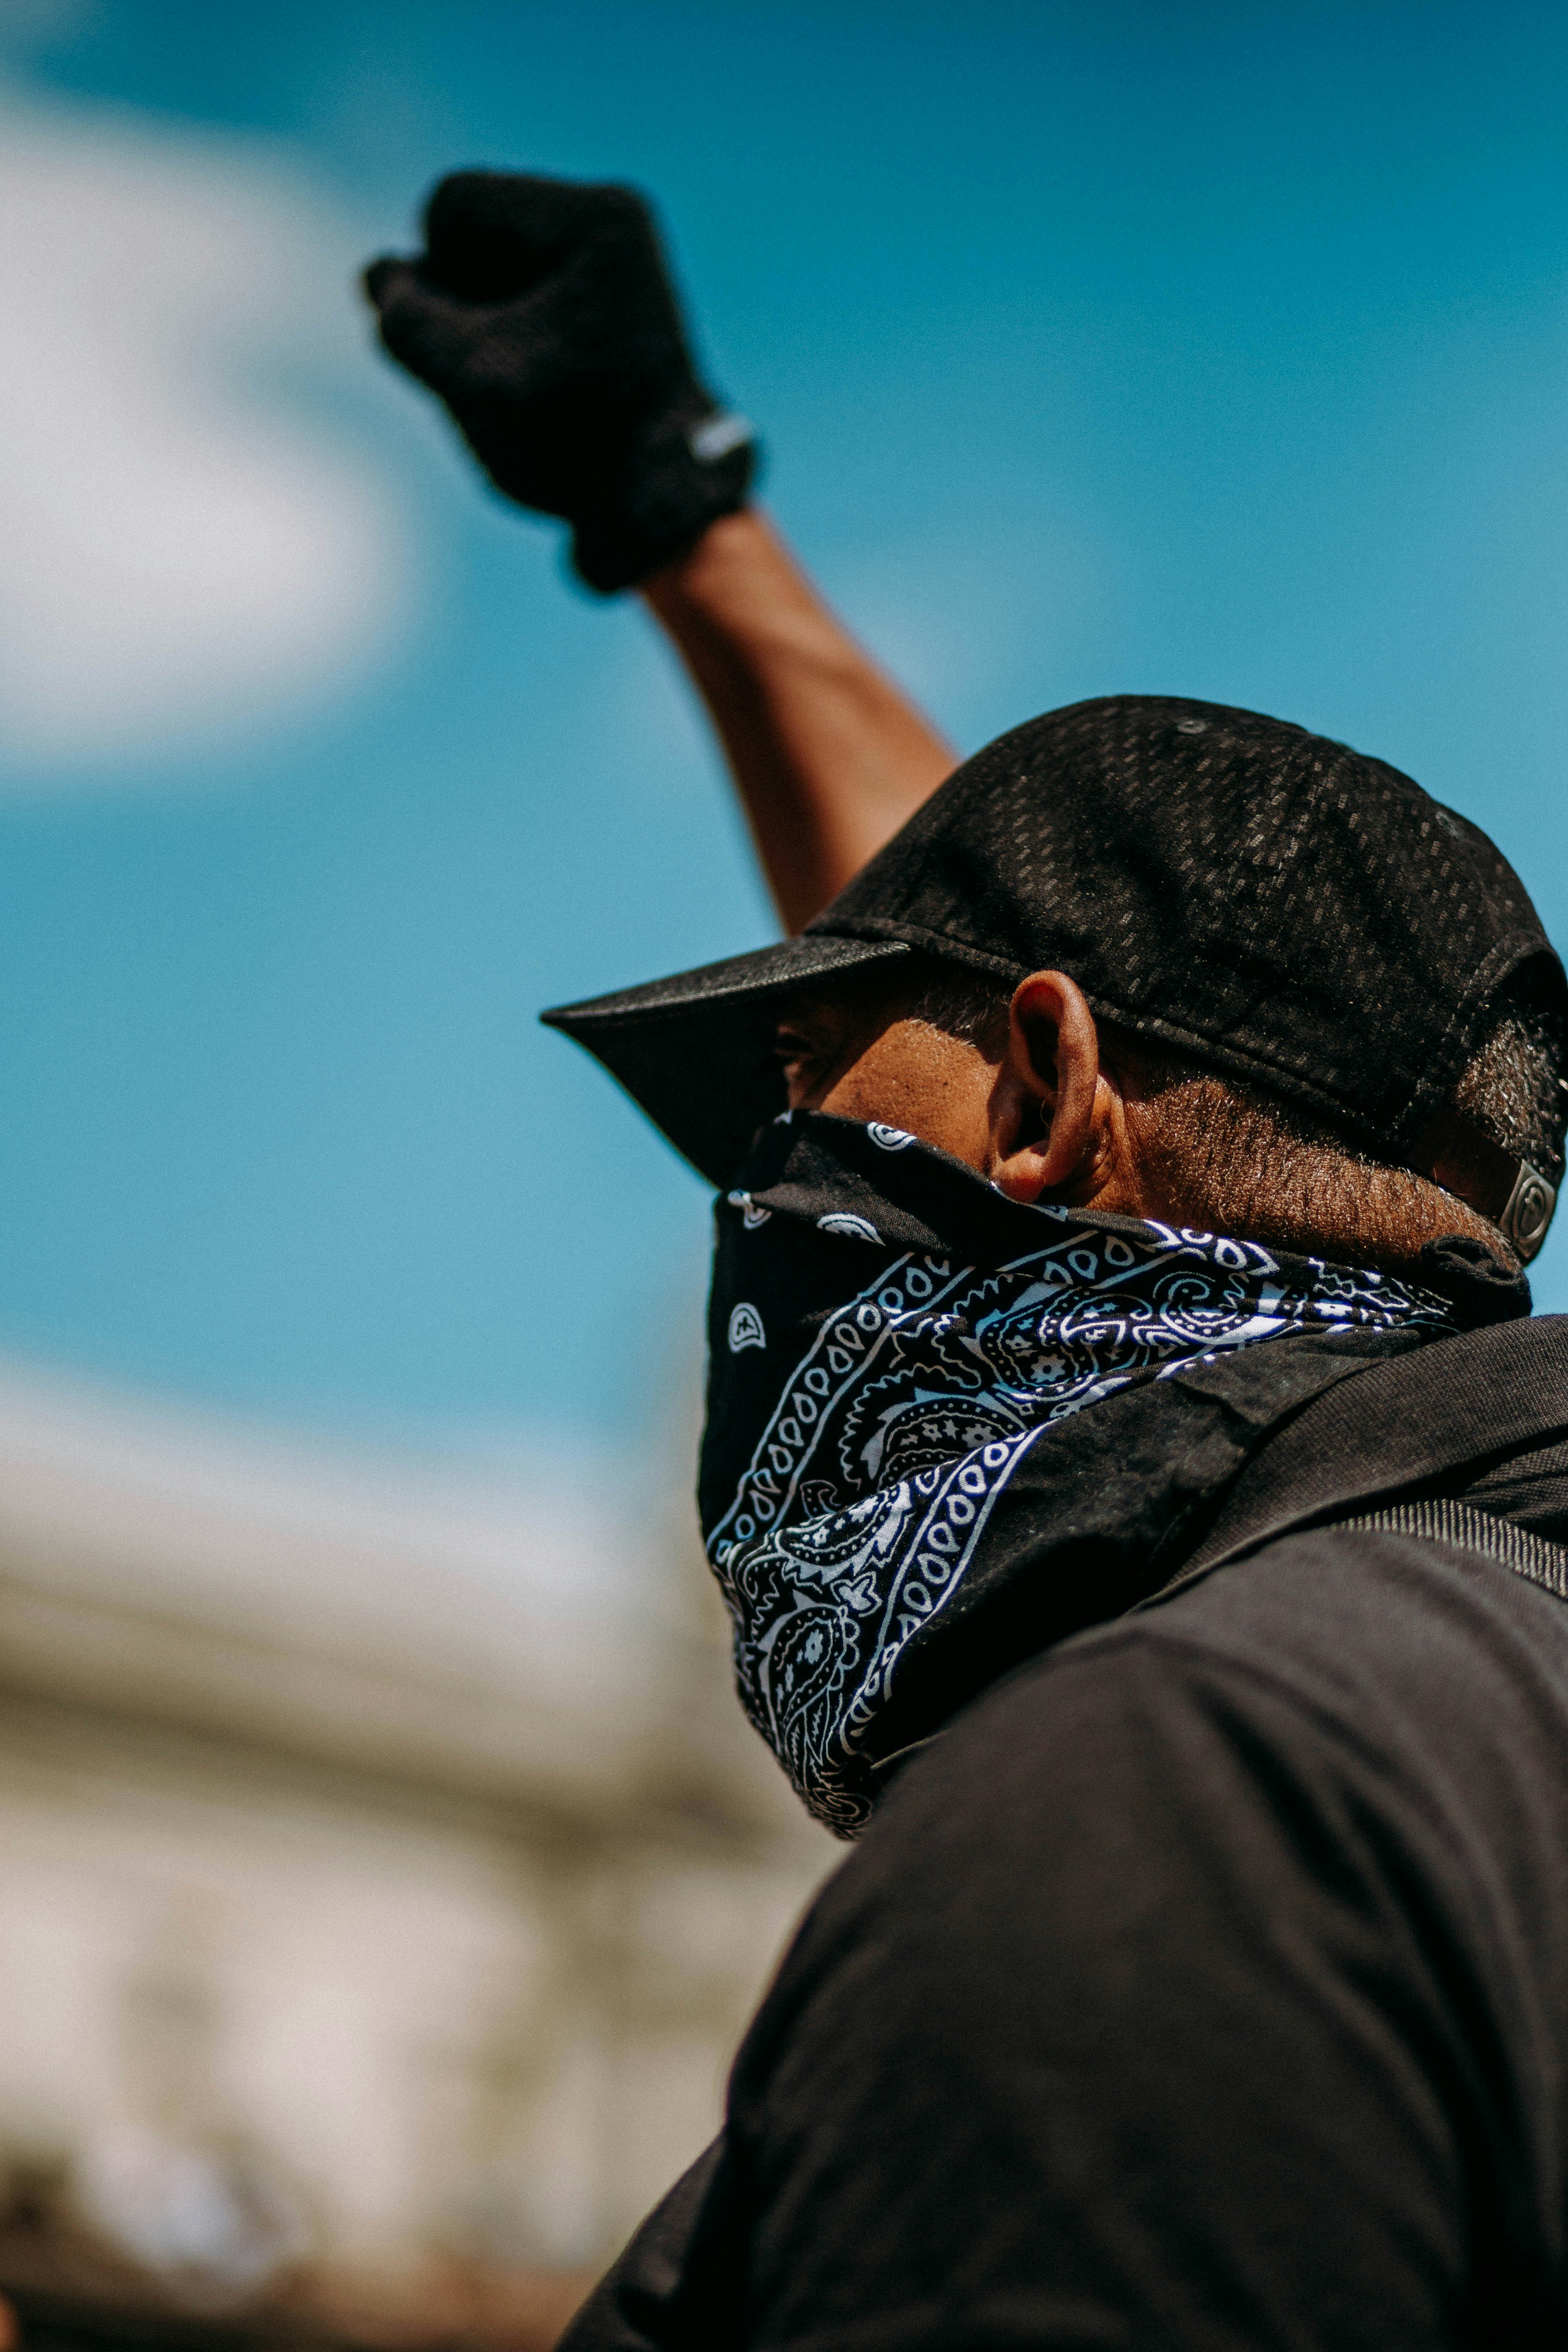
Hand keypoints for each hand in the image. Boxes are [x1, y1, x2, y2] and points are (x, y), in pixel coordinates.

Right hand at [364, 170, 755, 591]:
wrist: (664, 498)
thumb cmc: (576, 442)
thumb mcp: (472, 384)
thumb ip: (409, 323)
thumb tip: (380, 273)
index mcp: (592, 217)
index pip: (454, 203)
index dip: (436, 275)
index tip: (475, 343)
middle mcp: (612, 217)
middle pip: (478, 229)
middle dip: (462, 298)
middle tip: (501, 369)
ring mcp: (616, 254)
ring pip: (496, 264)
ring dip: (482, 321)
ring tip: (522, 380)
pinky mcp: (611, 292)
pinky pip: (527, 291)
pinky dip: (511, 333)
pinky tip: (536, 381)